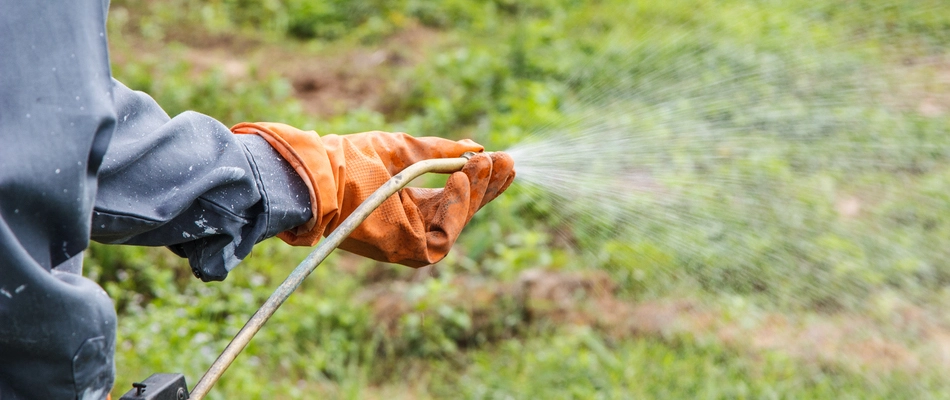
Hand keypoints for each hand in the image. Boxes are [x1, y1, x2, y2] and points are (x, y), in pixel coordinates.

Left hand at [232, 123, 514, 266]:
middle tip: (506, 162)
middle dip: (487, 187)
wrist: (318, 177)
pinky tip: (460, 180)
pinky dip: (457, 207)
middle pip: (464, 211)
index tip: (501, 159)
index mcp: (411, 203)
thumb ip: (440, 153)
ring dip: (475, 192)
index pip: (456, 195)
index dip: (481, 180)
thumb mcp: (403, 150)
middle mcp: (413, 226)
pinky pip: (444, 233)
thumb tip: (476, 149)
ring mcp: (411, 242)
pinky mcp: (407, 252)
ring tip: (484, 164)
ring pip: (458, 222)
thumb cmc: (351, 161)